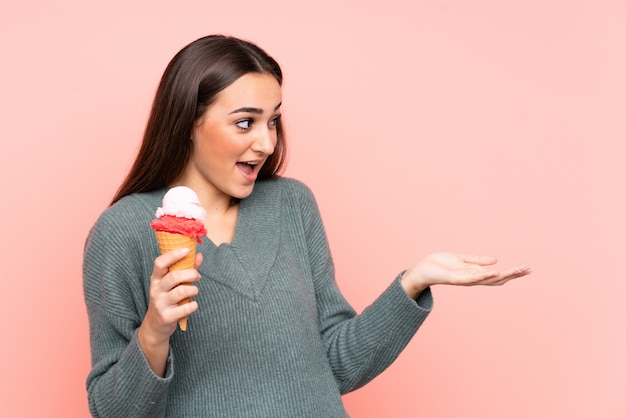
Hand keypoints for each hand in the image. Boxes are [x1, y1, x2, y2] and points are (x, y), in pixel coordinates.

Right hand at [138, 248, 202, 375]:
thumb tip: (199, 255)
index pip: (159, 263)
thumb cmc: (167, 299)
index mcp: (155, 279)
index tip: (187, 250)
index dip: (173, 255)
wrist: (155, 326)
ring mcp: (160, 304)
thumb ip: (186, 269)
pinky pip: (185, 308)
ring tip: (195, 290)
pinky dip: (193, 305)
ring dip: (193, 289)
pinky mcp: (167, 316)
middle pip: (174, 276)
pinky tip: (192, 304)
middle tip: (197, 276)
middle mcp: (155, 290)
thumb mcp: (172, 284)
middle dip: (190, 274)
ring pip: (181, 291)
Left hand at [401, 252, 530, 298]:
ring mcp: (465, 280)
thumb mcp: (462, 259)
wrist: (422, 269)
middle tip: (528, 269)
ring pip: (489, 279)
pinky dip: (484, 275)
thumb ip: (477, 261)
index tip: (527, 268)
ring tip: (518, 270)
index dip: (512, 272)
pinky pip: (473, 278)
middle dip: (513, 274)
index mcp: (475, 273)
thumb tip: (495, 260)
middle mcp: (473, 278)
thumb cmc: (439, 264)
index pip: (498, 275)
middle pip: (498, 279)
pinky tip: (495, 272)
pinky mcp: (456, 278)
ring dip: (504, 275)